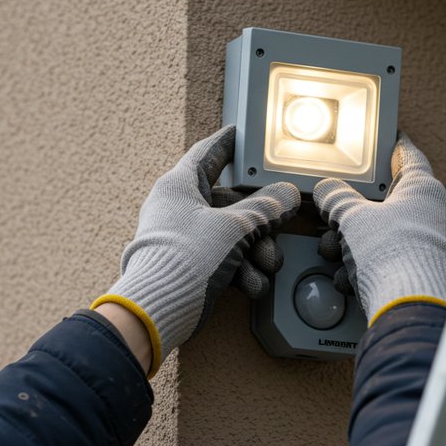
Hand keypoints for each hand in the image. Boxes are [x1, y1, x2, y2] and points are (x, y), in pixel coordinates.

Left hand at [93, 127, 300, 377]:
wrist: (156, 310)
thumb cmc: (184, 259)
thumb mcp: (234, 227)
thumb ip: (265, 208)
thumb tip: (288, 194)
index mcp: (180, 185)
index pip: (208, 153)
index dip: (229, 142)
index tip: (245, 134)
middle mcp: (180, 208)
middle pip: (231, 201)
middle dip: (260, 219)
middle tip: (281, 224)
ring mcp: (185, 238)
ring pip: (233, 234)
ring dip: (256, 250)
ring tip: (267, 265)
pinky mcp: (191, 266)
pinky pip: (224, 259)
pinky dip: (242, 270)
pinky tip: (253, 284)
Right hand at [314, 133, 445, 323]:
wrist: (417, 309)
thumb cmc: (395, 255)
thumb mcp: (353, 218)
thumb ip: (337, 199)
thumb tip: (328, 191)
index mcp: (426, 188)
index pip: (409, 157)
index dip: (395, 148)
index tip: (392, 142)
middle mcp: (443, 214)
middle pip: (396, 205)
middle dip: (362, 217)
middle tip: (340, 224)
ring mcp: (445, 246)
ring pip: (397, 238)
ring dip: (365, 247)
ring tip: (342, 260)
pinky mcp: (442, 275)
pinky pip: (405, 263)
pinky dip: (380, 269)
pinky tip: (357, 282)